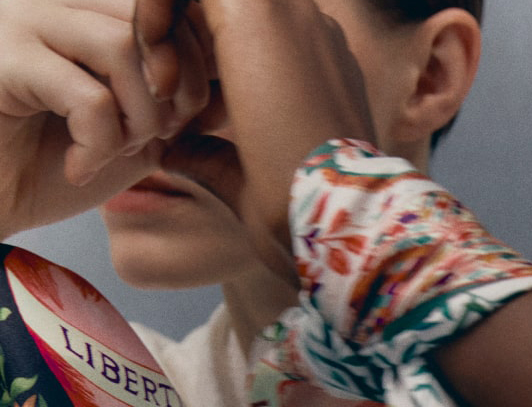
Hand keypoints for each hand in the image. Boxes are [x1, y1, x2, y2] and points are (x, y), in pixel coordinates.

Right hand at [0, 0, 209, 236]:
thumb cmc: (52, 164)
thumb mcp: (131, 132)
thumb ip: (174, 104)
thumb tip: (230, 89)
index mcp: (88, 6)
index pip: (169, 8)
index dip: (197, 65)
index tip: (185, 119)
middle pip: (153, 20)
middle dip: (178, 90)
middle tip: (157, 138)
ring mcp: (23, 18)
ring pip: (123, 49)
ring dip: (141, 118)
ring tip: (119, 151)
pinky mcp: (1, 58)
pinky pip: (88, 98)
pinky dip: (100, 144)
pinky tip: (80, 167)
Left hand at [134, 0, 375, 278]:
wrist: (327, 214)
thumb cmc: (298, 210)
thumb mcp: (246, 177)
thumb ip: (210, 154)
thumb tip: (173, 153)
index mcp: (314, 62)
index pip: (243, 36)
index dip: (202, 64)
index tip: (189, 118)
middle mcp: (306, 27)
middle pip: (223, 8)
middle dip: (181, 43)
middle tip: (165, 97)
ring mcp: (287, 11)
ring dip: (168, 29)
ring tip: (162, 87)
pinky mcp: (254, 6)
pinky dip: (156, 14)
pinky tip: (159, 72)